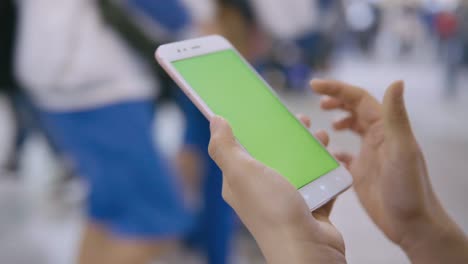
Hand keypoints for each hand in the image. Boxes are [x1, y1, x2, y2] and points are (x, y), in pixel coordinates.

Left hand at [208, 115, 345, 263]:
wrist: (307, 250)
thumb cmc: (272, 211)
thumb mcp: (242, 172)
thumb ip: (225, 147)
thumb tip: (215, 120)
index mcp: (240, 181)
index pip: (241, 149)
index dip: (250, 128)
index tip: (263, 110)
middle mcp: (261, 190)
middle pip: (273, 154)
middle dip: (286, 135)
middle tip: (301, 120)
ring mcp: (286, 200)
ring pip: (298, 166)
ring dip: (310, 149)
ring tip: (322, 136)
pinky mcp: (309, 207)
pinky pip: (319, 182)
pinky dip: (327, 169)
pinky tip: (334, 157)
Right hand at [312, 79, 467, 262]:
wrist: (411, 223)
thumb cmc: (408, 187)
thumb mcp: (401, 149)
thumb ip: (396, 117)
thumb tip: (397, 81)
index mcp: (384, 128)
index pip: (358, 99)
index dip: (336, 89)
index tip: (313, 85)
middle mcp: (377, 137)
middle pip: (354, 109)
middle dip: (336, 100)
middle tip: (318, 102)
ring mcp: (369, 155)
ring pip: (351, 129)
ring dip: (337, 121)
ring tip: (322, 125)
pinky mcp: (361, 173)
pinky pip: (345, 155)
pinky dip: (333, 149)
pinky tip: (325, 153)